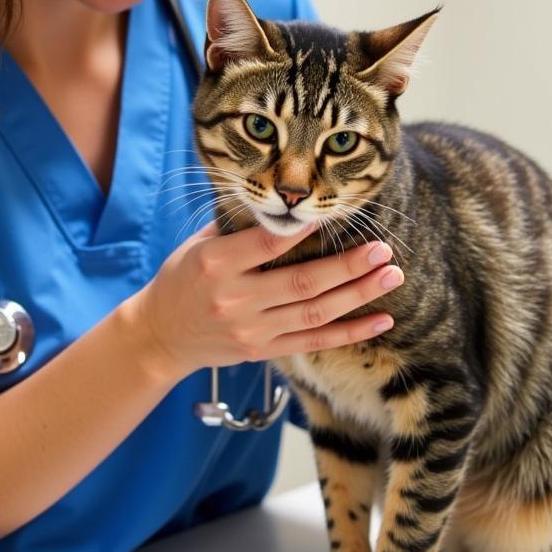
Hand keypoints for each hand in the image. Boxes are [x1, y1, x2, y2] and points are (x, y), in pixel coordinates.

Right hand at [124, 220, 402, 382]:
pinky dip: (351, 333)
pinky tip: (381, 320)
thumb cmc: (181, 280)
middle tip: (383, 250)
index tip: (333, 214)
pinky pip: (314, 342)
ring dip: (359, 295)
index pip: (267, 244)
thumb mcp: (197, 245)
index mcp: (216, 264)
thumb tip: (282, 200)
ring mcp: (251, 329)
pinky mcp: (263, 351)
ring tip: (391, 276)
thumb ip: (238, 227)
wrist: (160, 335)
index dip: (302, 230)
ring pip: (316, 313)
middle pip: (302, 282)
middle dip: (348, 265)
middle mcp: (235, 299)